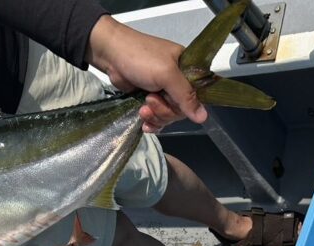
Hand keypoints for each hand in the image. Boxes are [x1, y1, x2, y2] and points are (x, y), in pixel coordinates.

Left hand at [86, 16, 207, 132]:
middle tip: (150, 100)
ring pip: (168, 115)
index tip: (173, 104)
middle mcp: (177, 80)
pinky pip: (157, 117)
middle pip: (181, 109)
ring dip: (156, 116)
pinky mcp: (149, 99)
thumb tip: (203, 117)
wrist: (110, 54)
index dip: (186, 106)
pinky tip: (145, 124)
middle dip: (165, 110)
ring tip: (142, 108)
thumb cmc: (140, 58)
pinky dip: (152, 122)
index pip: (197, 96)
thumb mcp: (167, 74)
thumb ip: (186, 96)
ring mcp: (162, 90)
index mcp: (187, 69)